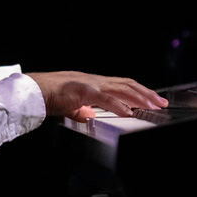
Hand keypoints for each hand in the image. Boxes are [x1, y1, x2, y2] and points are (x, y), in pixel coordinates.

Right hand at [27, 71, 168, 122]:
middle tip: (162, 103)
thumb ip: (81, 110)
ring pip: (121, 88)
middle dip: (147, 94)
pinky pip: (105, 98)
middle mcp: (95, 80)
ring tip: (152, 106)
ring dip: (139, 98)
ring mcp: (90, 84)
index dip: (139, 91)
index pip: (122, 85)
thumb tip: (89, 116)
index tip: (153, 99)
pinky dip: (119, 105)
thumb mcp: (70, 105)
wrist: (34, 90)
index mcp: (94, 83)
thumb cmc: (49, 96)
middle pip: (127, 84)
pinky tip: (129, 112)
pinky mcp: (83, 91)